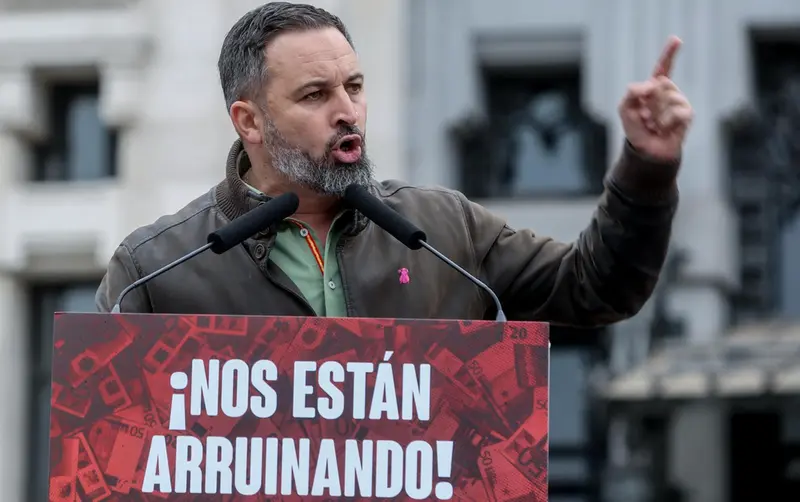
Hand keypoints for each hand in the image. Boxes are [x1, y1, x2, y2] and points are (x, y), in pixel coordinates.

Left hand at [619, 36, 693, 160]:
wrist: (646, 151)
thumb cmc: (636, 129)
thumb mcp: (625, 109)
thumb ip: (632, 92)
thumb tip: (651, 84)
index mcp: (653, 88)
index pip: (663, 67)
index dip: (669, 54)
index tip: (676, 39)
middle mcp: (668, 92)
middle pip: (661, 83)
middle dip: (649, 100)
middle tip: (646, 116)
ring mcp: (679, 102)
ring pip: (669, 96)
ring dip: (657, 113)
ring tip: (655, 124)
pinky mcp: (687, 115)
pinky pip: (678, 111)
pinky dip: (667, 121)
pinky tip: (664, 129)